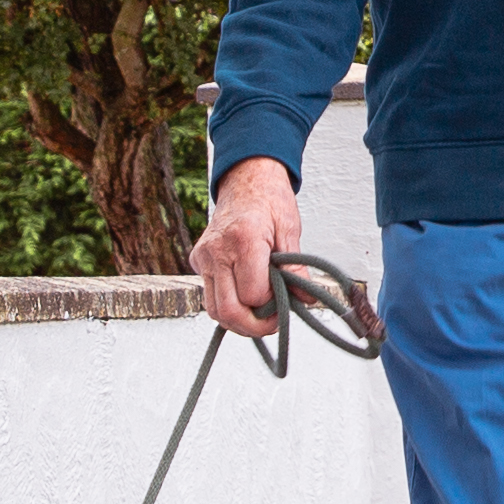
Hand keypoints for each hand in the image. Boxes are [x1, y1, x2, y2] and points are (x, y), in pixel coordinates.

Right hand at [192, 156, 300, 336]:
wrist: (245, 177)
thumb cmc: (270, 199)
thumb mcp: (290, 229)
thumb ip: (295, 267)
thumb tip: (306, 300)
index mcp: (243, 240)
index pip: (253, 295)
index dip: (271, 306)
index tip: (286, 302)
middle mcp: (217, 250)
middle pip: (228, 310)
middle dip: (253, 325)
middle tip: (273, 322)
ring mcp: (203, 256)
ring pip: (214, 310)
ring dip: (238, 321)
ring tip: (260, 315)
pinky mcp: (197, 259)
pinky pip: (209, 295)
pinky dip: (227, 304)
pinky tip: (245, 298)